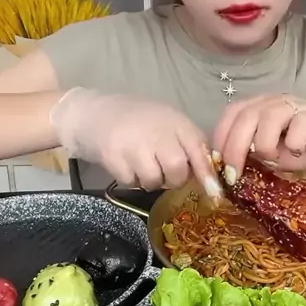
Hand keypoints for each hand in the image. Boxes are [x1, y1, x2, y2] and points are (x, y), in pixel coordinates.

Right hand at [50, 88, 219, 192]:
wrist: (91, 113)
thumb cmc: (135, 120)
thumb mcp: (166, 122)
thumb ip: (187, 143)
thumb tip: (208, 175)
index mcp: (175, 121)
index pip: (199, 150)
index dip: (207, 174)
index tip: (214, 192)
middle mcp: (157, 131)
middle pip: (178, 170)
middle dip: (174, 179)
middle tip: (164, 172)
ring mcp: (135, 145)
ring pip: (155, 181)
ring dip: (150, 181)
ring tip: (141, 165)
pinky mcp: (114, 158)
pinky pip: (132, 183)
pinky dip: (130, 180)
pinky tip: (125, 164)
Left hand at [213, 94, 305, 183]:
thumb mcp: (274, 155)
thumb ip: (253, 155)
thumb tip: (232, 168)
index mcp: (260, 106)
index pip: (231, 113)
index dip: (220, 137)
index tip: (217, 164)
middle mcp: (275, 101)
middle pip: (245, 116)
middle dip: (234, 147)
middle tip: (234, 174)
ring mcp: (296, 106)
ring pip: (268, 117)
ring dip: (263, 144)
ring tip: (271, 160)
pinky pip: (299, 125)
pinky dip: (292, 143)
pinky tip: (297, 153)